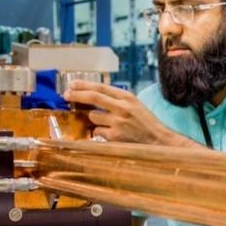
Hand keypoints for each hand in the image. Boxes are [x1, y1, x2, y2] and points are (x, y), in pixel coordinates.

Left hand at [63, 80, 199, 146]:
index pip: (101, 87)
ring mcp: (118, 122)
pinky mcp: (115, 137)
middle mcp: (122, 108)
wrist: (159, 141)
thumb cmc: (147, 123)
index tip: (72, 84)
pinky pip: (98, 132)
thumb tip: (93, 96)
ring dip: (95, 120)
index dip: (84, 85)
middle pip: (93, 97)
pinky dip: (101, 133)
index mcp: (128, 97)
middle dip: (77, 95)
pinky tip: (113, 135)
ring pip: (93, 117)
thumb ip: (118, 100)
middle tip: (67, 95)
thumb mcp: (136, 106)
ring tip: (108, 125)